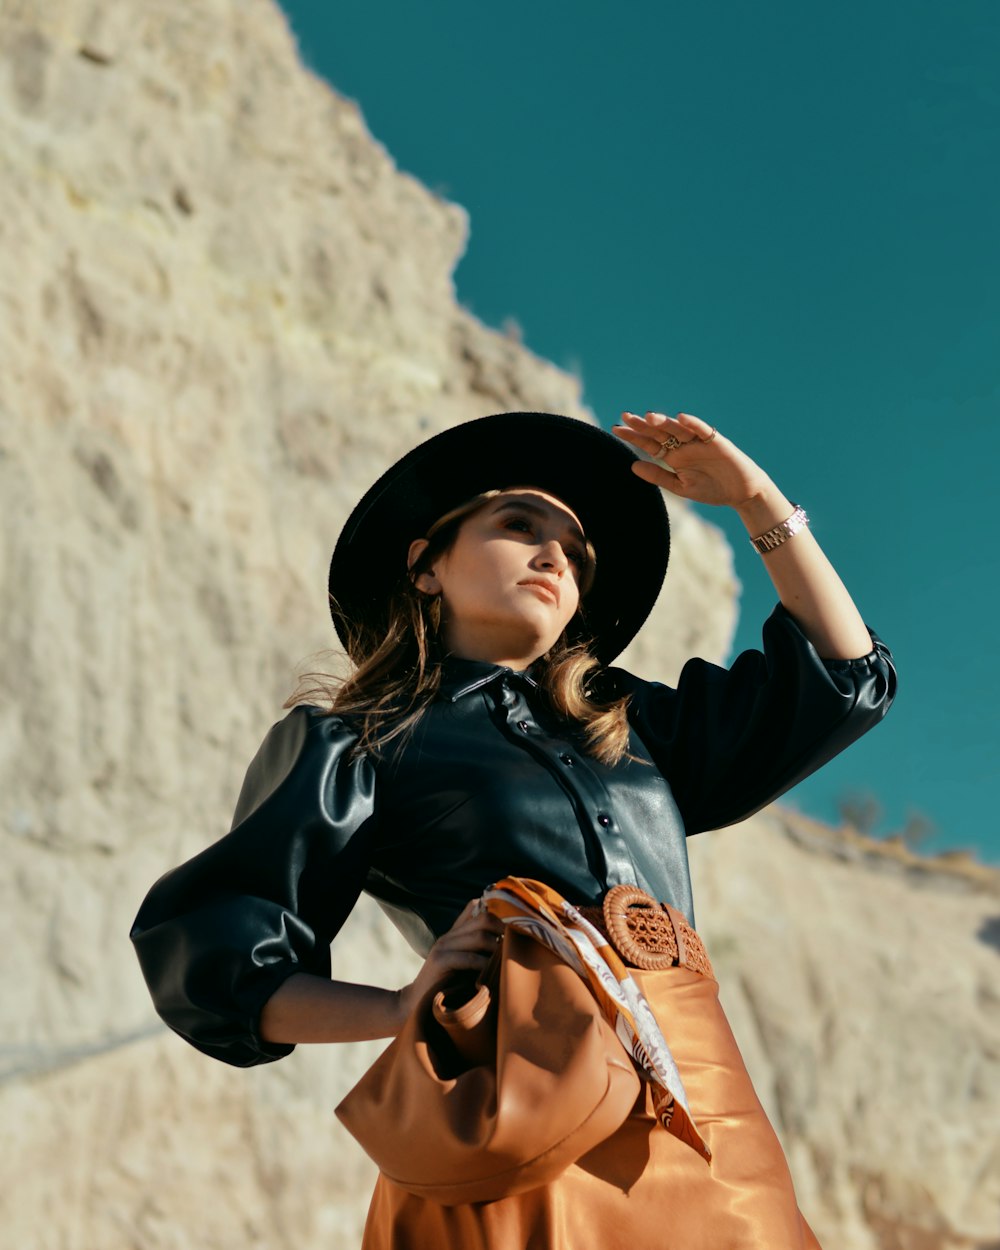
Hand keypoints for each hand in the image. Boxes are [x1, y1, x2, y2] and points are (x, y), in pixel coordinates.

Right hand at [397, 897, 503, 1023]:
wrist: (417, 1003)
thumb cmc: (447, 986)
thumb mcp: (465, 965)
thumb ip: (480, 952)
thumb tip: (509, 944)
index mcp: (455, 932)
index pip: (476, 906)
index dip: (497, 910)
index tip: (515, 922)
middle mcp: (449, 935)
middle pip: (483, 918)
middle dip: (503, 928)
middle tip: (517, 942)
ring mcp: (443, 946)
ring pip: (479, 936)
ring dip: (497, 948)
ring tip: (506, 959)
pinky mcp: (439, 961)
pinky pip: (468, 958)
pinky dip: (483, 964)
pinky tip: (490, 973)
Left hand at [612, 411, 773, 508]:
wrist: (741, 493)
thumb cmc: (712, 489)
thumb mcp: (680, 487)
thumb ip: (658, 476)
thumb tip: (632, 466)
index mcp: (673, 456)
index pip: (649, 443)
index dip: (633, 436)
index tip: (616, 429)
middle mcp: (683, 445)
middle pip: (659, 432)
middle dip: (642, 424)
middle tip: (625, 416)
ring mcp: (698, 441)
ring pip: (678, 428)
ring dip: (664, 422)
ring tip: (648, 416)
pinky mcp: (715, 441)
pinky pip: (703, 429)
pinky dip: (693, 423)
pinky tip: (681, 418)